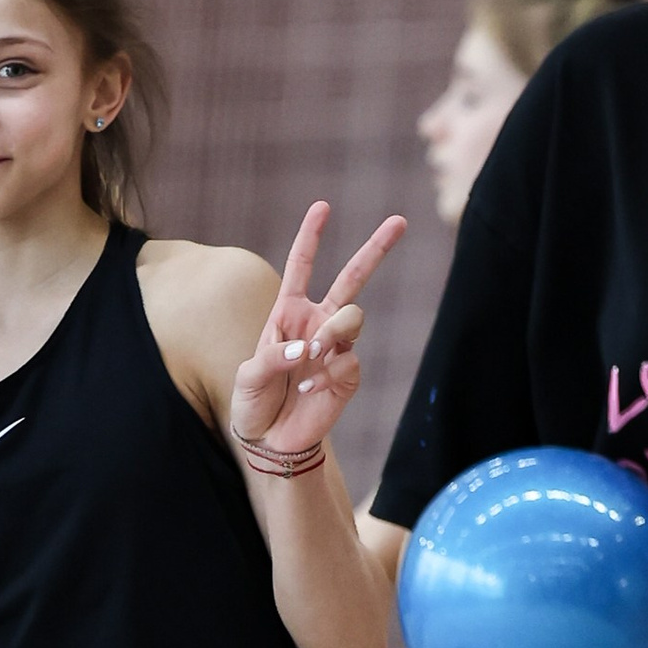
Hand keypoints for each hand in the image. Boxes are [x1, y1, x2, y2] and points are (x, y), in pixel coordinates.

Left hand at [229, 203, 408, 465]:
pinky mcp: (348, 376)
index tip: (322, 206)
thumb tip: (310, 348)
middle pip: (353, 278)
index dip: (311, 237)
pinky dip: (327, 376)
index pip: (302, 267)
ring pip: (353, 318)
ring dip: (334, 331)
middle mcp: (317, 323)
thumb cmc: (253, 402)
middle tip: (399, 221)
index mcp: (288, 313)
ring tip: (312, 356)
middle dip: (375, 248)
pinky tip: (309, 392)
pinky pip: (348, 362)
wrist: (270, 440)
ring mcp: (335, 348)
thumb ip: (274, 357)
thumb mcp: (248, 377)